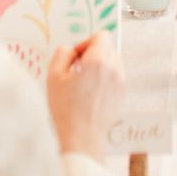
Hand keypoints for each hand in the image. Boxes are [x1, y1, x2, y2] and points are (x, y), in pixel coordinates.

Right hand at [47, 31, 123, 162]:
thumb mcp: (54, 77)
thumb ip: (62, 55)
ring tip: (84, 84)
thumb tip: (70, 50)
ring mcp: (121, 82)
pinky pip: (116, 77)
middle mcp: (114, 68)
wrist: (81, 139)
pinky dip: (106, 79)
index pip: (102, 36)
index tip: (76, 57)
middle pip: (108, 48)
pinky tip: (91, 95)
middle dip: (94, 54)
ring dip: (101, 66)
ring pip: (114, 63)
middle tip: (78, 70)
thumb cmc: (65, 109)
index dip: (87, 42)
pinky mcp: (122, 95)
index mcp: (98, 60)